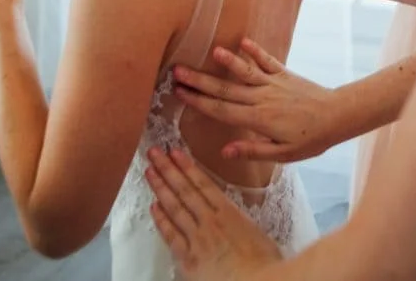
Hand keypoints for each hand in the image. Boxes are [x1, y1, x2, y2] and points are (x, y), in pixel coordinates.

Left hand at [146, 149, 281, 280]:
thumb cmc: (265, 263)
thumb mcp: (256, 234)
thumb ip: (241, 222)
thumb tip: (234, 218)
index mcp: (229, 212)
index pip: (203, 184)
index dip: (187, 166)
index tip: (175, 152)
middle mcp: (211, 221)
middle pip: (185, 190)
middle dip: (168, 170)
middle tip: (154, 153)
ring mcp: (198, 239)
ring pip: (175, 208)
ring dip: (161, 188)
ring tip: (149, 172)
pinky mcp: (189, 259)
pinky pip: (172, 236)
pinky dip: (161, 220)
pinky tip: (153, 207)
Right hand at [172, 39, 340, 161]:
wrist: (338, 116)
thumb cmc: (310, 139)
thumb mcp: (282, 154)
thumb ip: (253, 150)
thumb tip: (225, 151)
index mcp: (257, 118)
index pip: (222, 109)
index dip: (198, 102)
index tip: (179, 93)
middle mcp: (262, 98)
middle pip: (225, 89)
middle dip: (200, 81)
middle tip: (177, 71)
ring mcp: (273, 83)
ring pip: (244, 72)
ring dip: (227, 62)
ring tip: (209, 51)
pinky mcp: (285, 74)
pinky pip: (268, 61)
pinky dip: (255, 50)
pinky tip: (243, 41)